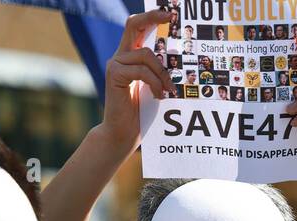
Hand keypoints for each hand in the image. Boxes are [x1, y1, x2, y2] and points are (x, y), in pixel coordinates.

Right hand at [101, 9, 176, 157]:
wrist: (125, 133)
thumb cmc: (144, 113)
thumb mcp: (158, 88)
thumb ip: (163, 72)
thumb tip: (183, 60)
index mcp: (132, 56)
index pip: (139, 28)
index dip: (153, 17)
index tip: (171, 12)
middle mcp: (122, 55)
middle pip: (133, 25)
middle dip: (153, 17)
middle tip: (170, 15)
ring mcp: (116, 63)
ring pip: (145, 54)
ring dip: (162, 73)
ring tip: (168, 91)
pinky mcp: (113, 74)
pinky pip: (141, 71)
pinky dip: (154, 83)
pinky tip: (158, 96)